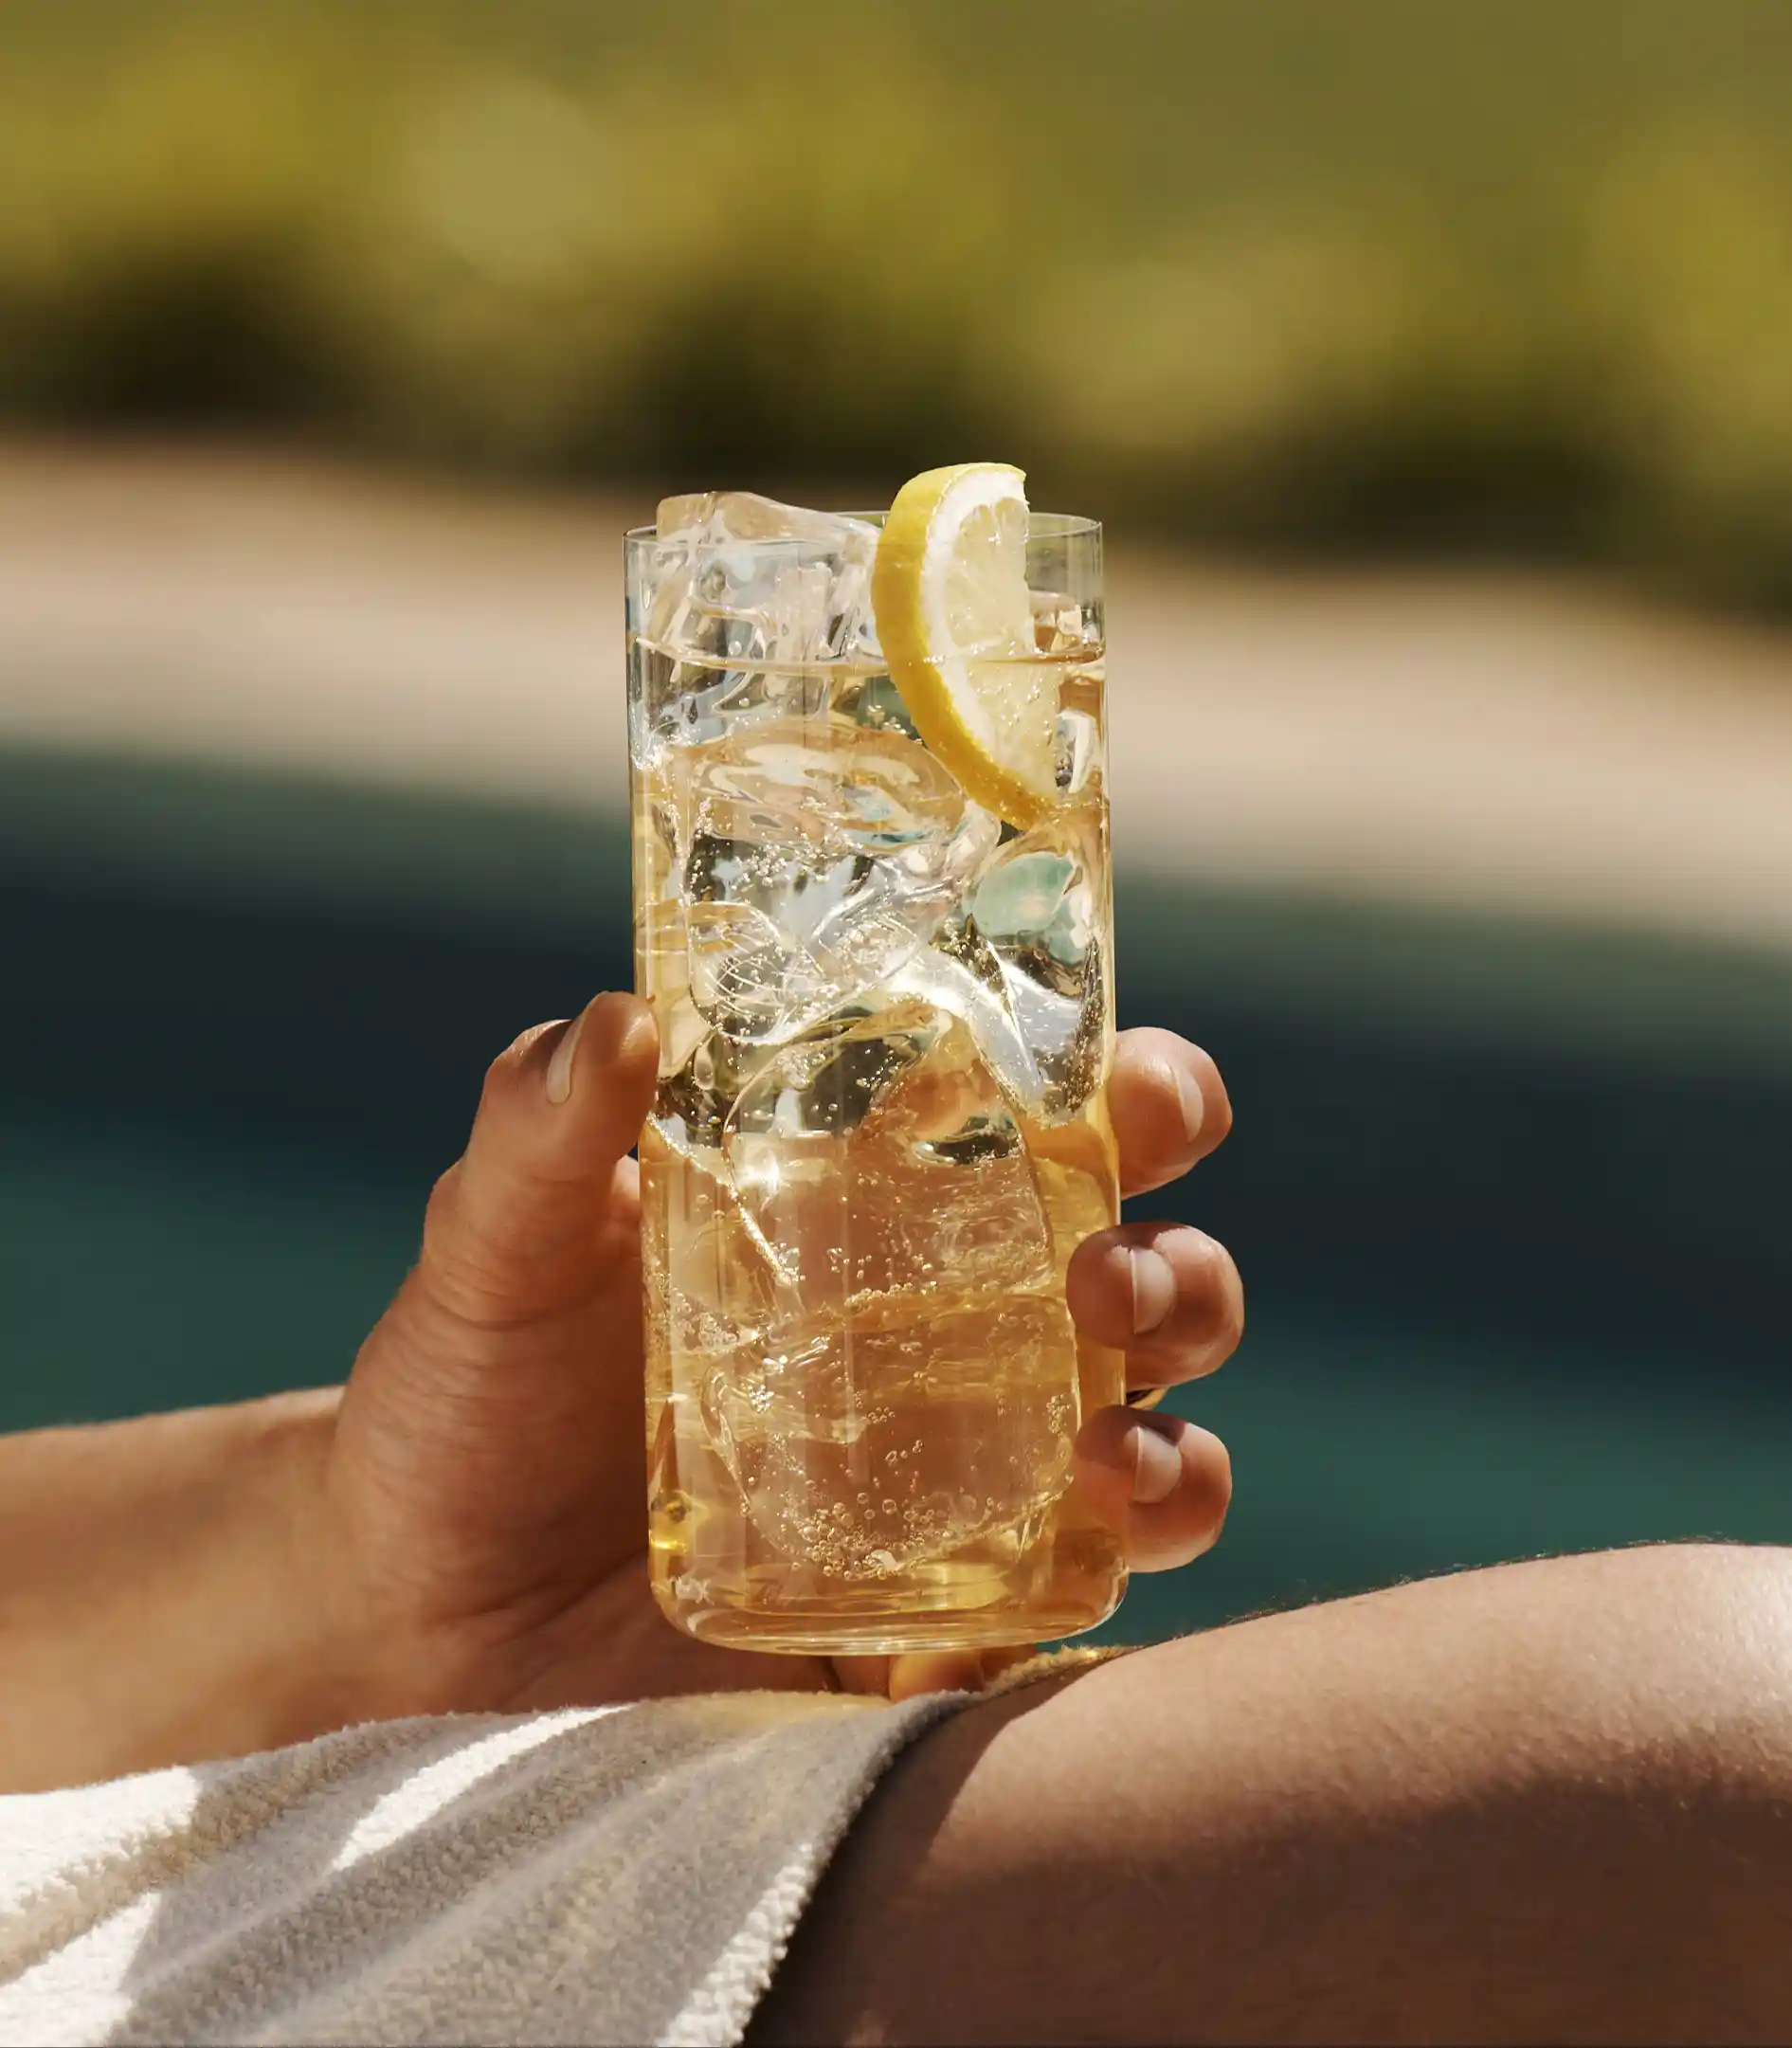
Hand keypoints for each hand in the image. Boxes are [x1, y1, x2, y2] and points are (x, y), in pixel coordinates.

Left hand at [319, 992, 1242, 1716]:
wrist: (410, 1615)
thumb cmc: (466, 1397)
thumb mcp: (495, 1252)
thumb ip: (542, 1133)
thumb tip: (621, 1019)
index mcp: (876, 1212)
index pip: (1060, 1128)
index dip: (1143, 1097)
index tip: (1139, 1096)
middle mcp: (948, 1340)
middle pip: (1151, 1286)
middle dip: (1179, 1277)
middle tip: (1101, 1288)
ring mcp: (954, 1491)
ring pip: (1152, 1453)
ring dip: (1176, 1454)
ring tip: (1108, 1459)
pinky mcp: (925, 1628)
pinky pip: (1050, 1629)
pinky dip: (1060, 1628)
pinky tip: (975, 1642)